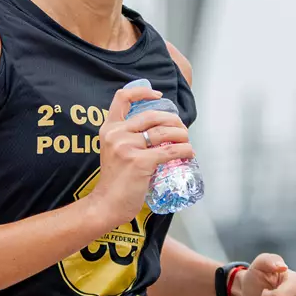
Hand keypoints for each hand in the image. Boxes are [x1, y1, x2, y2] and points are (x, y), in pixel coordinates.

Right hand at [89, 82, 195, 225]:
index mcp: (109, 128)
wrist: (106, 204)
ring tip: (187, 141)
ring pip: (165, 132)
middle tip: (181, 129)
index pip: (122, 97)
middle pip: (153, 115)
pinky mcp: (140, 162)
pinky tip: (189, 153)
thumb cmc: (114, 180)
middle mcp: (117, 134)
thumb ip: (127, 137)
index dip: (143, 91)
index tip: (158, 95)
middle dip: (173, 120)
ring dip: (182, 135)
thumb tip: (157, 129)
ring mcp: (128, 147)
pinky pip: (170, 151)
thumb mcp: (113, 150)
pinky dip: (185, 150)